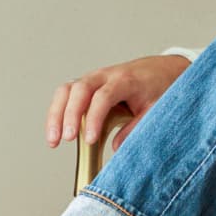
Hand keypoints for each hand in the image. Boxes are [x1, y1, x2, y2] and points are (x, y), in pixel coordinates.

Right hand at [45, 54, 190, 150]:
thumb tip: (115, 147)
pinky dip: (57, 112)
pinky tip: (56, 132)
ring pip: (66, 91)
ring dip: (56, 115)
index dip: (94, 118)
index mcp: (125, 80)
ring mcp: (92, 78)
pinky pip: (65, 95)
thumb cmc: (159, 88)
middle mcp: (104, 75)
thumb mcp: (156, 109)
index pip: (103, 96)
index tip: (89, 139)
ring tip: (53, 140)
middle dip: (69, 115)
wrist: (162, 69)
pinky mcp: (86, 85)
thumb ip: (136, 127)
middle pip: (78, 90)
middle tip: (66, 139)